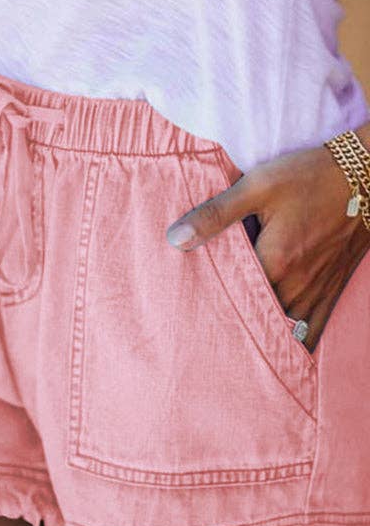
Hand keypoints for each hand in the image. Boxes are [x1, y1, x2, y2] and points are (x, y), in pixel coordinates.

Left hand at [165, 129, 369, 353]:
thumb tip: (175, 238)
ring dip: (261, 337)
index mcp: (274, 263)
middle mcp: (296, 287)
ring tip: (234, 348)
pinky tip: (280, 351)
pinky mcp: (331, 291)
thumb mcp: (258, 186)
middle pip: (255, 319)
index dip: (208, 308)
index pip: (230, 299)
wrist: (368, 174)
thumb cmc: (311, 176)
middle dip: (231, 327)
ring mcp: (317, 293)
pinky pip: (313, 330)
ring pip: (284, 331)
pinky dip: (296, 342)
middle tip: (205, 338)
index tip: (189, 315)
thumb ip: (215, 215)